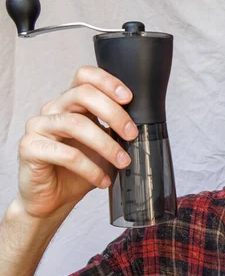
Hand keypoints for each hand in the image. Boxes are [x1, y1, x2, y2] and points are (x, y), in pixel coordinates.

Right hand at [16, 66, 137, 219]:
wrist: (54, 200)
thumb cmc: (78, 170)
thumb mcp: (104, 145)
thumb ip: (116, 129)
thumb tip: (144, 123)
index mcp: (71, 103)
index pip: (85, 76)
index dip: (107, 81)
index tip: (129, 98)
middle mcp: (53, 109)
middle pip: (82, 94)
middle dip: (113, 113)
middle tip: (132, 134)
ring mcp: (39, 127)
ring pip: (75, 123)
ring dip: (106, 144)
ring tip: (123, 162)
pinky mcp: (30, 148)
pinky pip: (65, 154)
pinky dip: (90, 168)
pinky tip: (103, 180)